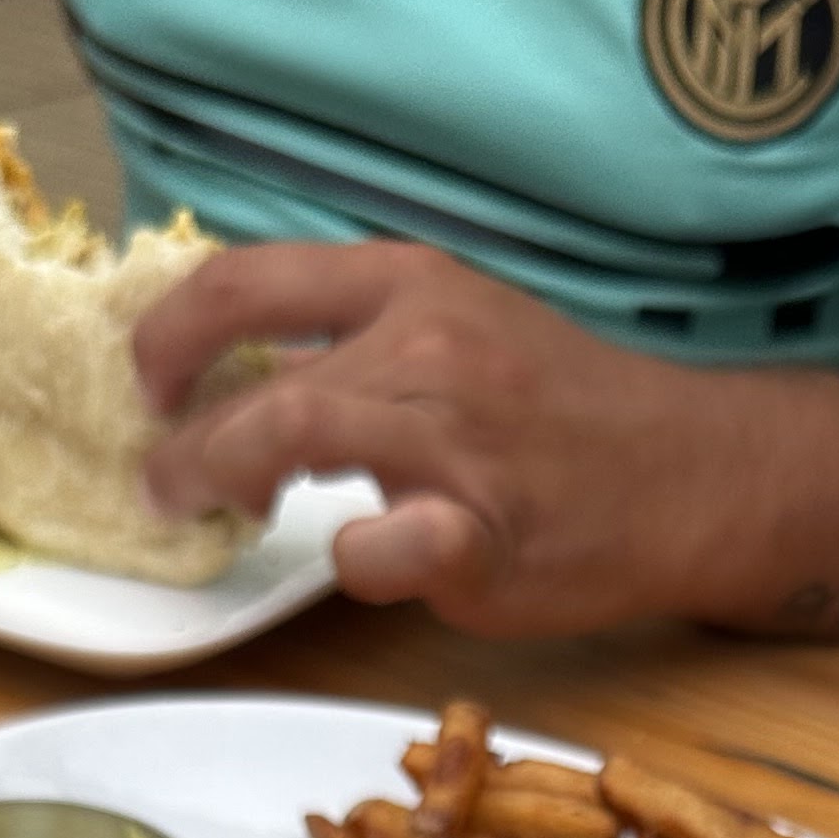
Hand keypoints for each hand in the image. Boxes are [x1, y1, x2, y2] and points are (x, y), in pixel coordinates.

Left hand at [129, 243, 728, 632]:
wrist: (688, 472)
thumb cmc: (564, 414)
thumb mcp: (461, 327)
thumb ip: (362, 338)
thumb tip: (244, 368)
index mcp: (411, 286)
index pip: (248, 279)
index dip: (172, 332)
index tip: (150, 382)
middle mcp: (429, 348)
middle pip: (263, 378)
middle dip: (184, 437)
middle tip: (163, 479)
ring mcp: (459, 440)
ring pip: (300, 433)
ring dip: (225, 478)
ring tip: (211, 512)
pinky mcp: (488, 533)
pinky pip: (393, 544)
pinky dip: (358, 557)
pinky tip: (358, 558)